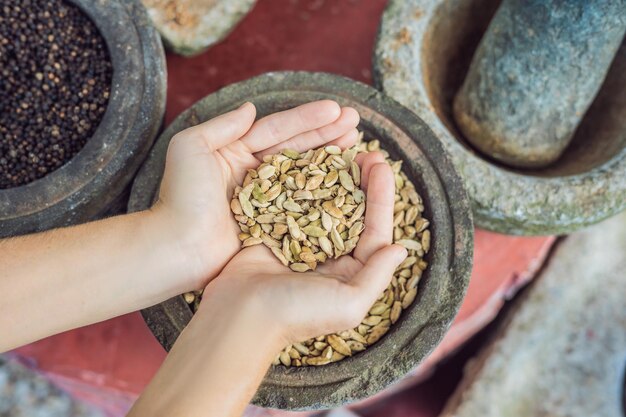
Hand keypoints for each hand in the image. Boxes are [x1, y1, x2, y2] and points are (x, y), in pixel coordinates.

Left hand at [150, 101, 359, 288]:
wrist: (177, 247)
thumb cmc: (181, 197)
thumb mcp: (191, 147)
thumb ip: (222, 126)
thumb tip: (251, 108)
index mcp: (235, 152)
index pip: (278, 129)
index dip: (308, 118)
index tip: (336, 109)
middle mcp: (253, 173)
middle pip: (297, 148)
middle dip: (326, 133)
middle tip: (355, 122)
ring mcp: (265, 200)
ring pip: (304, 173)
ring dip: (330, 157)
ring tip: (356, 143)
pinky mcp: (272, 225)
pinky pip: (302, 204)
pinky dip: (323, 193)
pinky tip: (344, 182)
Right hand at [199, 153, 406, 343]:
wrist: (241, 316)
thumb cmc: (297, 315)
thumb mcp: (349, 303)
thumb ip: (377, 275)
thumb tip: (401, 249)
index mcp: (350, 272)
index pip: (374, 229)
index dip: (381, 197)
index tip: (382, 167)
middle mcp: (329, 255)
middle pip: (352, 211)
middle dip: (361, 182)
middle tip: (366, 152)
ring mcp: (302, 241)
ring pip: (324, 201)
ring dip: (334, 176)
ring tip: (342, 150)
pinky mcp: (275, 231)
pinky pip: (294, 201)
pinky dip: (302, 181)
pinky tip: (309, 159)